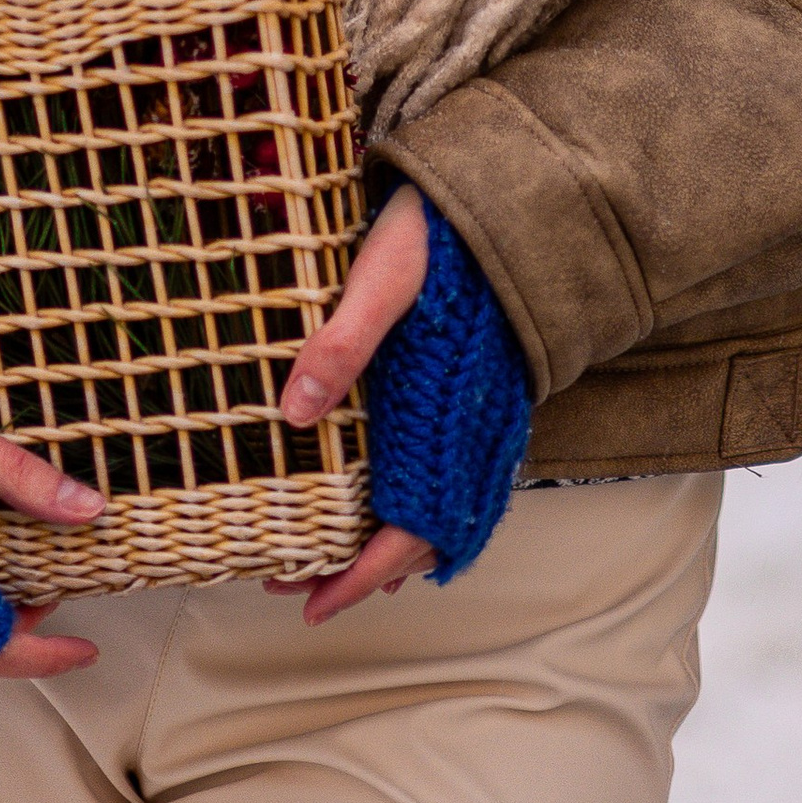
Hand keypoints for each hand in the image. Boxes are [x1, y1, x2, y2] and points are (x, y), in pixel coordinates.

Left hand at [268, 182, 437, 627]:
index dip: (359, 577)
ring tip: (321, 556)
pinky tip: (378, 500)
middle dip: (356, 571)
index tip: (311, 606)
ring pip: (433, 508)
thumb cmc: (442, 230)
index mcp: (444, 418)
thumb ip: (342, 341)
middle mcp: (464, 433)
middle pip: (418, 536)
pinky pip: (446, 474)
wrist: (508, 196)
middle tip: (293, 585)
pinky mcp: (470, 397)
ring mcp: (471, 419)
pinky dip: (410, 505)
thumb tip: (292, 414)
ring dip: (380, 542)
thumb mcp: (384, 274)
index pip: (406, 530)